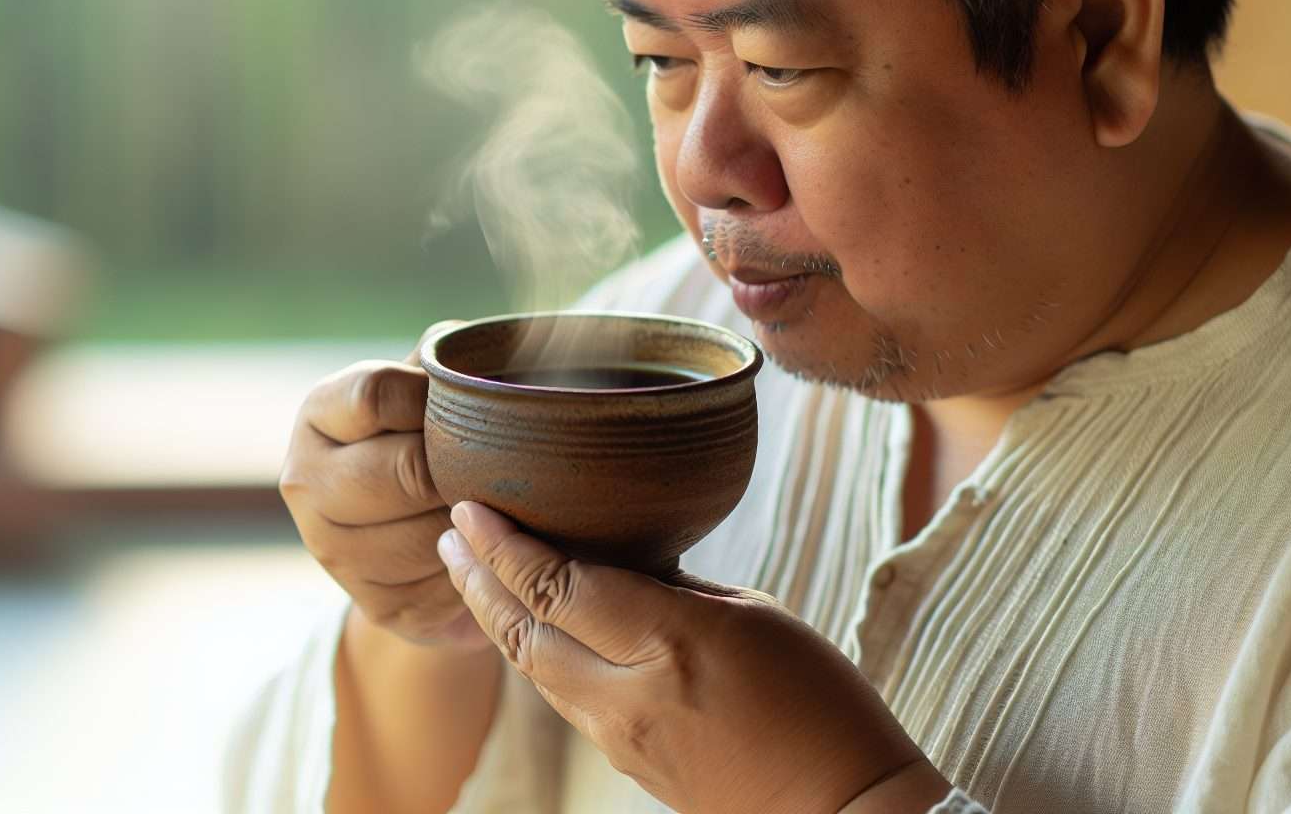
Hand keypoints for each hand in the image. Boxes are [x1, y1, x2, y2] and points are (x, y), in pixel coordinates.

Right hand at [280, 324, 486, 647]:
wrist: (422, 529)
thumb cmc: (436, 434)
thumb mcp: (432, 385)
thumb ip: (451, 360)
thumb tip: (501, 343)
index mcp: (319, 414)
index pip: (374, 395)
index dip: (433, 400)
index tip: (468, 405)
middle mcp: (305, 482)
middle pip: (404, 472)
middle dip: (463, 470)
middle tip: (502, 464)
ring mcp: (332, 550)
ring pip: (429, 534)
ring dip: (478, 522)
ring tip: (505, 504)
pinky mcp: (374, 604)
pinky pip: (446, 584)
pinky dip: (480, 566)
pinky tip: (489, 547)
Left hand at [437, 501, 952, 812]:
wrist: (842, 809)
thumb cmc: (821, 702)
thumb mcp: (756, 615)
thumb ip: (674, 587)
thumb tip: (618, 562)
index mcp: (669, 643)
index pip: (555, 585)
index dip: (502, 545)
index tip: (470, 507)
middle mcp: (628, 695)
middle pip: (522, 630)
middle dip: (477, 578)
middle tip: (449, 533)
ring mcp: (620, 738)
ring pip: (532, 668)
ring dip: (493, 616)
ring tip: (468, 571)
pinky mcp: (624, 763)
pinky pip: (560, 697)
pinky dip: (530, 652)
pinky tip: (524, 626)